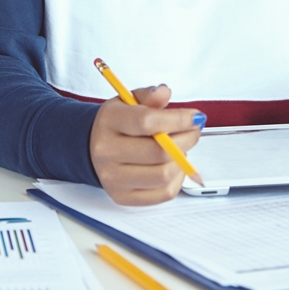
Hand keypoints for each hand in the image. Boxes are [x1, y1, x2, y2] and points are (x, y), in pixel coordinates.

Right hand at [89, 84, 204, 204]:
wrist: (92, 147)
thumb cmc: (117, 123)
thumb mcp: (129, 101)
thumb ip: (149, 95)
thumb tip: (164, 93)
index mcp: (109, 122)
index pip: (146, 122)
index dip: (178, 120)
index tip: (196, 117)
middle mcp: (106, 152)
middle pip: (159, 152)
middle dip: (187, 139)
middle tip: (194, 130)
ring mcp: (113, 178)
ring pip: (164, 175)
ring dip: (182, 161)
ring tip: (180, 148)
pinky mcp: (123, 197)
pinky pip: (164, 193)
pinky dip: (177, 179)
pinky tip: (173, 165)